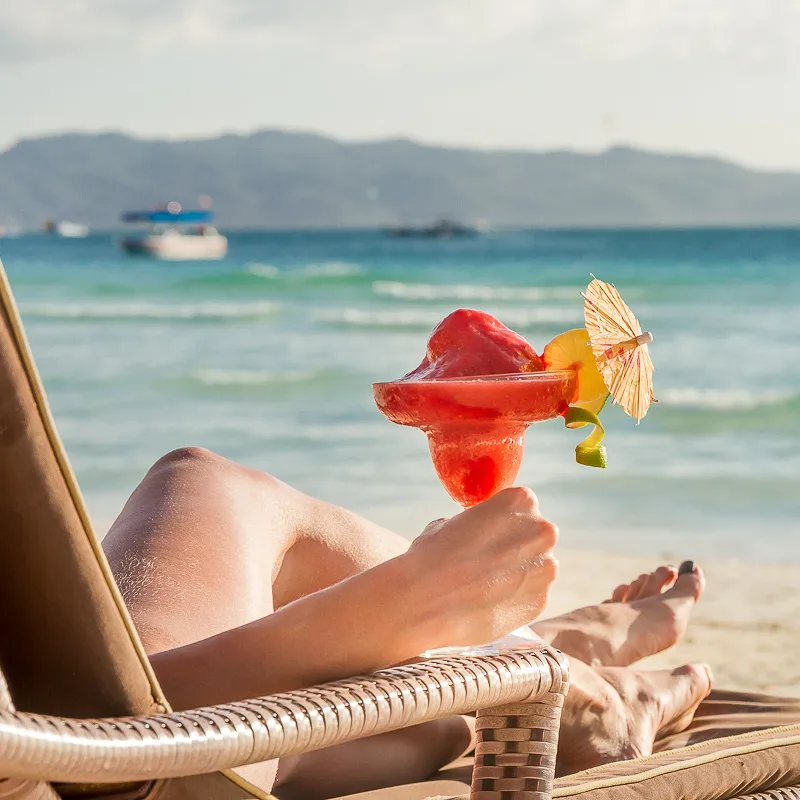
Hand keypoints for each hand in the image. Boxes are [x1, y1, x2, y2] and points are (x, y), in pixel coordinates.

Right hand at [401, 486, 558, 648]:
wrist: (426, 603)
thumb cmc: (432, 557)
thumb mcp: (448, 523)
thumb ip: (473, 524)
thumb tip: (472, 534)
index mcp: (520, 501)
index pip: (520, 504)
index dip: (503, 520)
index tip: (488, 533)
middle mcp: (541, 531)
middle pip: (534, 536)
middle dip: (516, 547)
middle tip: (487, 561)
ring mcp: (545, 568)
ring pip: (537, 568)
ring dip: (519, 574)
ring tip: (485, 587)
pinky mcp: (541, 601)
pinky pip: (532, 596)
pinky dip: (516, 600)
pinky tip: (490, 604)